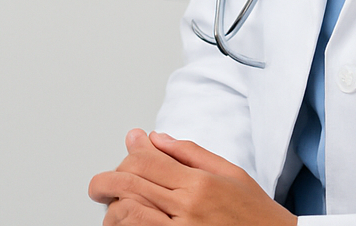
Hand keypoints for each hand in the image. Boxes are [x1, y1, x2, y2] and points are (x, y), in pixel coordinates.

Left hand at [88, 128, 296, 224]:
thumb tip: (155, 137)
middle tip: (97, 185)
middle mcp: (188, 208)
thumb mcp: (230, 173)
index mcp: (200, 183)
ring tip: (109, 207)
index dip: (129, 154)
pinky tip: (123, 225)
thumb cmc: (257, 215)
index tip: (124, 153)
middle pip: (132, 185)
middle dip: (106, 182)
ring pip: (130, 214)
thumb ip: (189, 153)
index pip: (148, 160)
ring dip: (113, 208)